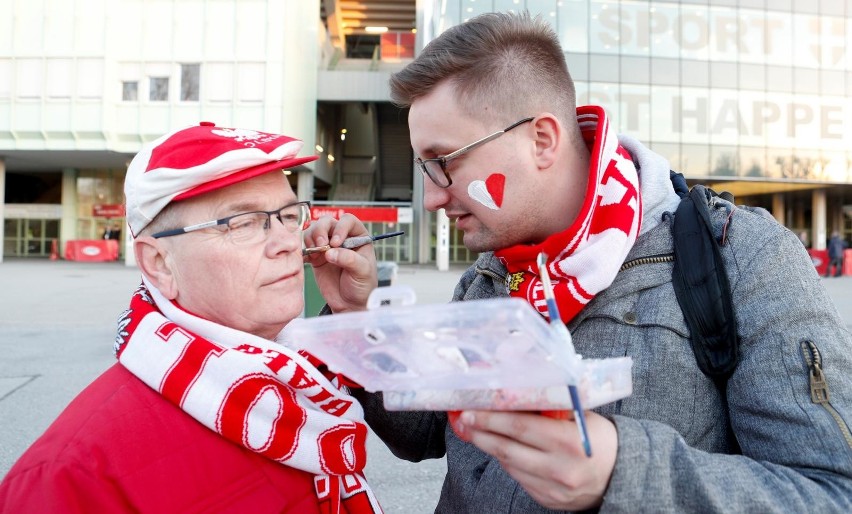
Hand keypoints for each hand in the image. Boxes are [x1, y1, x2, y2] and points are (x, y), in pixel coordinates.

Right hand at [303, 214, 376, 311]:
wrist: (350, 304)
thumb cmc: (362, 286)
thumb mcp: (363, 272)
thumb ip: (349, 260)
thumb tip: (330, 253)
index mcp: (358, 237)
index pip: (348, 221)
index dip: (340, 227)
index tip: (336, 243)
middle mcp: (342, 238)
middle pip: (327, 222)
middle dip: (321, 231)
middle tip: (322, 246)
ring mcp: (328, 247)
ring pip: (315, 230)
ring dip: (311, 238)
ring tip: (316, 253)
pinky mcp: (316, 257)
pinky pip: (306, 246)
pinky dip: (304, 250)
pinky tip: (309, 259)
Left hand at [448, 409, 617, 509]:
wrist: (623, 476)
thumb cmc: (601, 439)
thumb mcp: (582, 416)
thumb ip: (552, 406)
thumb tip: (515, 389)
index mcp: (569, 442)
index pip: (520, 427)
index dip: (491, 418)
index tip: (471, 409)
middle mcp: (559, 468)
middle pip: (507, 448)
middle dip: (481, 432)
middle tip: (465, 419)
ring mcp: (552, 488)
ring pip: (509, 465)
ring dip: (490, 447)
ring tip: (477, 431)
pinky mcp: (548, 500)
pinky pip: (519, 478)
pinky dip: (507, 462)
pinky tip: (501, 448)